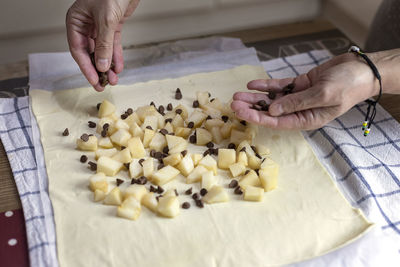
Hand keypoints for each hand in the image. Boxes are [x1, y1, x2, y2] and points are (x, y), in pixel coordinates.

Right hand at [66, 0, 139, 90]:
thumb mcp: (106, 20)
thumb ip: (104, 44)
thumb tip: (102, 66)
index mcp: (76, 20)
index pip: (78, 50)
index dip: (86, 68)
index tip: (94, 81)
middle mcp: (85, 24)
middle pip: (89, 53)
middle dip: (97, 70)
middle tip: (102, 85)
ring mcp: (99, 26)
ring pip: (102, 51)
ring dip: (108, 66)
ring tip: (113, 80)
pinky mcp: (112, 26)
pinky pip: (112, 45)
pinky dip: (116, 57)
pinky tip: (119, 68)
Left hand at [231, 53, 379, 129]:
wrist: (361, 69)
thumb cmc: (348, 86)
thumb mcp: (323, 95)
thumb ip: (297, 103)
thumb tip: (272, 110)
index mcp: (307, 120)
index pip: (277, 122)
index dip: (258, 118)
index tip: (241, 113)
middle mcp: (300, 111)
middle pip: (270, 112)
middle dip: (251, 108)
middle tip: (233, 103)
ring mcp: (298, 98)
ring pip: (272, 99)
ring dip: (255, 97)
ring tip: (237, 94)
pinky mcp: (299, 85)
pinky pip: (279, 87)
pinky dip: (266, 85)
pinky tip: (253, 84)